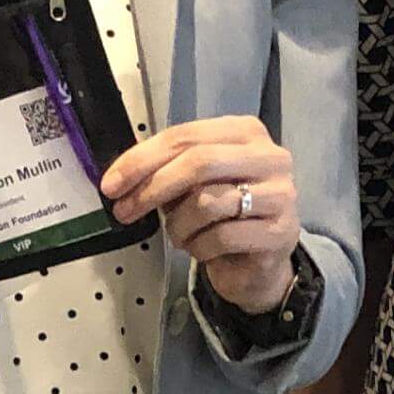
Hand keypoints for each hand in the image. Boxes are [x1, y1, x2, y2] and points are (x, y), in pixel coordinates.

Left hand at [101, 116, 300, 313]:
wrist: (260, 261)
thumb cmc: (224, 214)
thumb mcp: (194, 183)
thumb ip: (167, 170)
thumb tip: (121, 178)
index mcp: (245, 132)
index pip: (186, 136)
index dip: (142, 159)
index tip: (112, 183)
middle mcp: (270, 156)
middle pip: (198, 163)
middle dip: (152, 189)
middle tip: (124, 211)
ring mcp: (281, 194)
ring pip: (207, 203)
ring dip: (178, 225)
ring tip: (179, 234)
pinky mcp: (281, 232)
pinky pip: (221, 237)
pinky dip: (198, 247)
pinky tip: (200, 248)